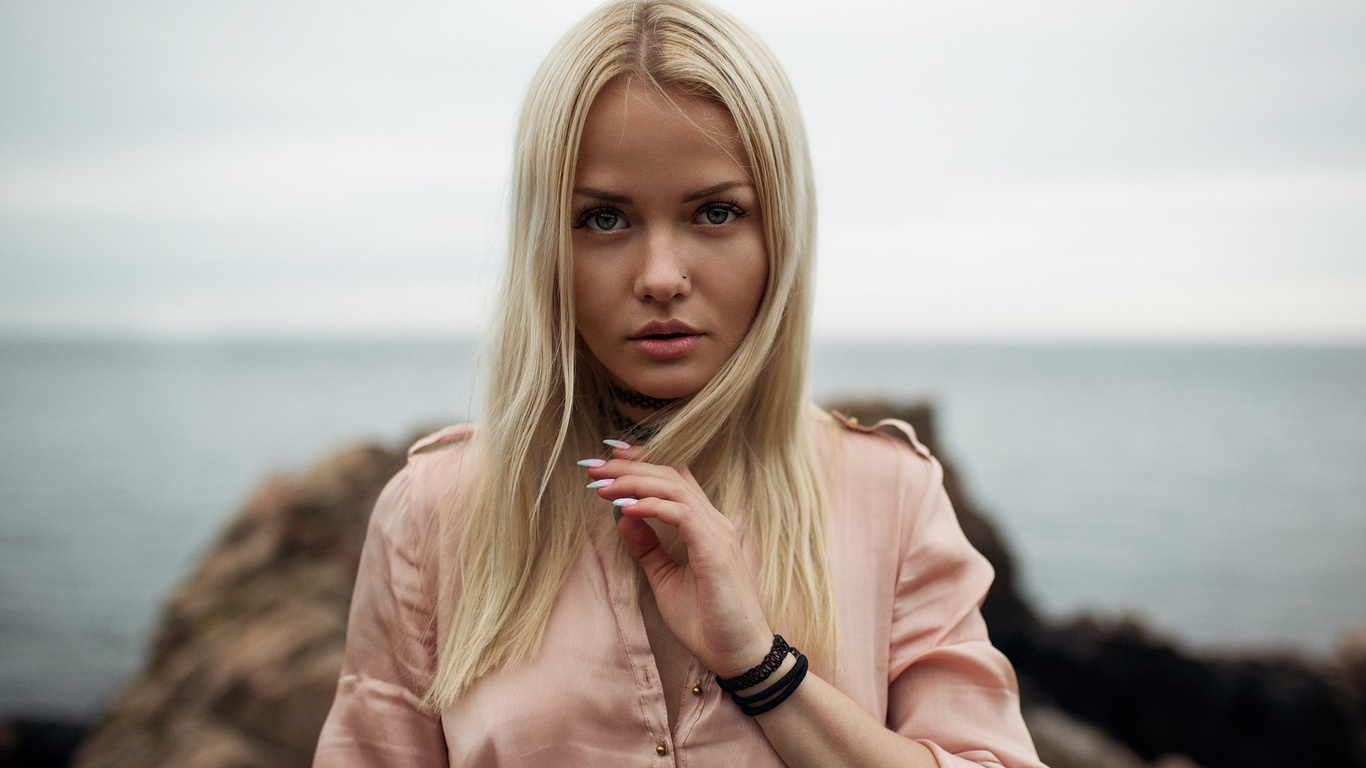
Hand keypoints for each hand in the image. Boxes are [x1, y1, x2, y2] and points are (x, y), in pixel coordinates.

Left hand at [582, 440, 773, 676]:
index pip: (674, 477)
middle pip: (670, 474)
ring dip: (634, 481)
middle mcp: (713, 520)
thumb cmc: (706, 621)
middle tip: (592, 466)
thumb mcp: (664, 579)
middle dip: (628, 466)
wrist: (737, 654)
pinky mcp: (715, 549)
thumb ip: (646, 547)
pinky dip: (651, 506)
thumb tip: (621, 515)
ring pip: (674, 487)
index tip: (608, 456)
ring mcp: (717, 532)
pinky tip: (625, 507)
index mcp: (704, 524)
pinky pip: (681, 515)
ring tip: (601, 483)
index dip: (643, 461)